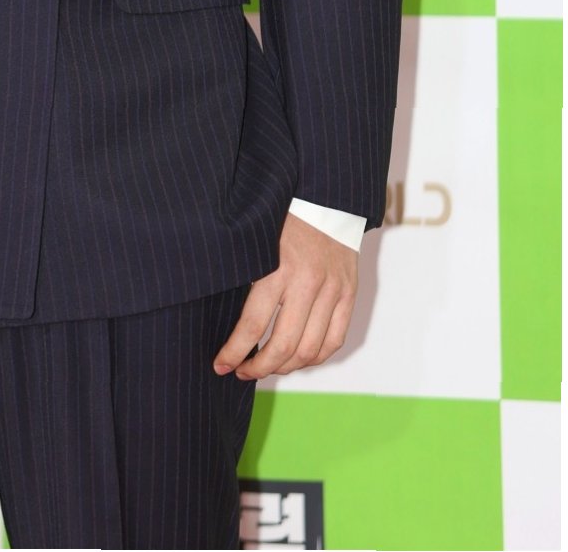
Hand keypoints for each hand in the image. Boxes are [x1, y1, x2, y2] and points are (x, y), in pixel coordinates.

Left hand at [213, 211, 356, 379]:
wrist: (325, 198)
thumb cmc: (281, 217)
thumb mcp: (256, 242)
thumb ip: (247, 276)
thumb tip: (227, 319)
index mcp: (277, 268)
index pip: (254, 325)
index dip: (235, 352)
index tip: (221, 365)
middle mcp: (307, 283)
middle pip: (284, 346)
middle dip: (259, 367)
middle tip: (243, 372)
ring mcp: (332, 290)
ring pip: (310, 350)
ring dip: (286, 368)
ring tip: (268, 368)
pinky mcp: (349, 295)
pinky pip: (334, 341)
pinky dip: (315, 358)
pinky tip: (297, 360)